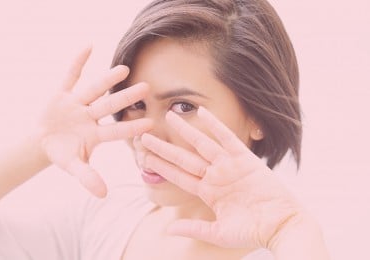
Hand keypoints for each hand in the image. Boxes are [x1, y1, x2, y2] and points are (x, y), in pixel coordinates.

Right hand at [38, 47, 151, 197]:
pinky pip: (70, 76)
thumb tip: (103, 194)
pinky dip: (77, 62)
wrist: (44, 143)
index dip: (131, 127)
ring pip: (94, 90)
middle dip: (126, 98)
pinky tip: (89, 46)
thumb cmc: (63, 155)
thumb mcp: (73, 167)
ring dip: (107, 79)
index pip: (116, 130)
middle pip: (109, 106)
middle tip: (147, 87)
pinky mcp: (63, 94)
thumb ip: (88, 177)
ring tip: (124, 68)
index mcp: (95, 134)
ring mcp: (77, 104)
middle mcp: (90, 116)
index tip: (151, 123)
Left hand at [140, 107, 304, 248]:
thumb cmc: (252, 231)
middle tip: (145, 136)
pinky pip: (227, 138)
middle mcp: (215, 176)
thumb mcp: (218, 233)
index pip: (179, 176)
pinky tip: (202, 112)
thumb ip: (193, 229)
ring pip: (201, 143)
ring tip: (168, 116)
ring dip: (185, 130)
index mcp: (207, 192)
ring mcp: (228, 166)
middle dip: (164, 147)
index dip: (162, 167)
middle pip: (184, 158)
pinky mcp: (245, 158)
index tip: (146, 159)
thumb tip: (167, 230)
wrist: (281, 225)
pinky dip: (216, 125)